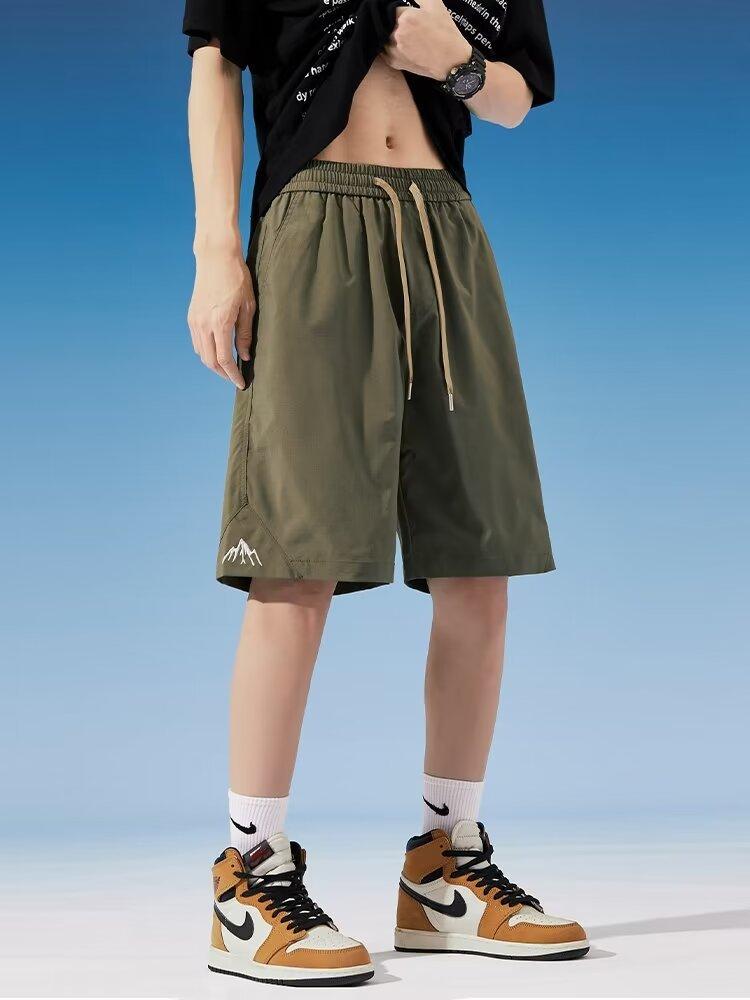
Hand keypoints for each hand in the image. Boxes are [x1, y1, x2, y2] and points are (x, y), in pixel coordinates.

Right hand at [188, 250, 254, 388]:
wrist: (216, 257)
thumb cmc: (237, 279)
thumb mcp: (248, 306)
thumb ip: (245, 334)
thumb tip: (245, 356)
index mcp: (220, 323)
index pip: (224, 359)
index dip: (233, 375)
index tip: (241, 383)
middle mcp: (203, 324)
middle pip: (210, 361)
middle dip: (223, 374)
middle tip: (236, 379)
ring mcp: (195, 320)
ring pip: (201, 353)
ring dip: (214, 365)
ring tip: (228, 369)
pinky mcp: (191, 316)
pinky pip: (197, 342)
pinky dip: (206, 352)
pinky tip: (217, 352)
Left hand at [382, 0, 471, 80]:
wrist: (451, 61)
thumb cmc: (445, 33)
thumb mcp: (435, 5)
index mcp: (405, 17)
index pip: (393, 9)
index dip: (402, 12)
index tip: (410, 17)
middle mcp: (397, 33)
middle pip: (389, 23)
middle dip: (397, 24)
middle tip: (413, 30)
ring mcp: (394, 49)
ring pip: (386, 36)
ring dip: (392, 35)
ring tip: (410, 39)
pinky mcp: (394, 62)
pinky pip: (385, 51)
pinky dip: (391, 48)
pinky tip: (403, 48)